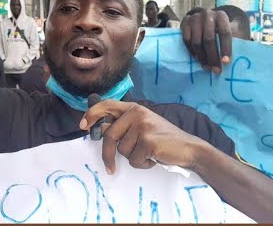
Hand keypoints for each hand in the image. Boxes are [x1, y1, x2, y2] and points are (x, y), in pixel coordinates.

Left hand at [80, 100, 207, 174]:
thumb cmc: (163, 140)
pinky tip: (155, 158)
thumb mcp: (142, 126)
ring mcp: (143, 126)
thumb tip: (97, 130)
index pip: (107, 105)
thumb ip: (123, 126)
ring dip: (133, 157)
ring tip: (149, 153)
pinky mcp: (149, 141)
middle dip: (108, 154)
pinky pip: (134, 160)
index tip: (82, 126)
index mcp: (134, 108)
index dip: (92, 114)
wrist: (190, 149)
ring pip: (122, 150)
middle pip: (109, 136)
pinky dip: (143, 164)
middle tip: (110, 168)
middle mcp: (137, 114)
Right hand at [180, 8, 232, 73]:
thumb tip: (239, 59)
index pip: (224, 33)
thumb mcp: (231, 30)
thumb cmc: (222, 28)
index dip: (226, 48)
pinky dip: (191, 51)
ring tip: (206, 67)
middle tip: (216, 70)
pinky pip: (186, 40)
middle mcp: (207, 14)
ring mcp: (194, 18)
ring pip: (196, 41)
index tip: (226, 62)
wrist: (206, 17)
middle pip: (209, 39)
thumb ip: (235, 40)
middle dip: (212, 56)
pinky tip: (197, 58)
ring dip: (202, 57)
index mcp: (221, 16)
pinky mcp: (184, 22)